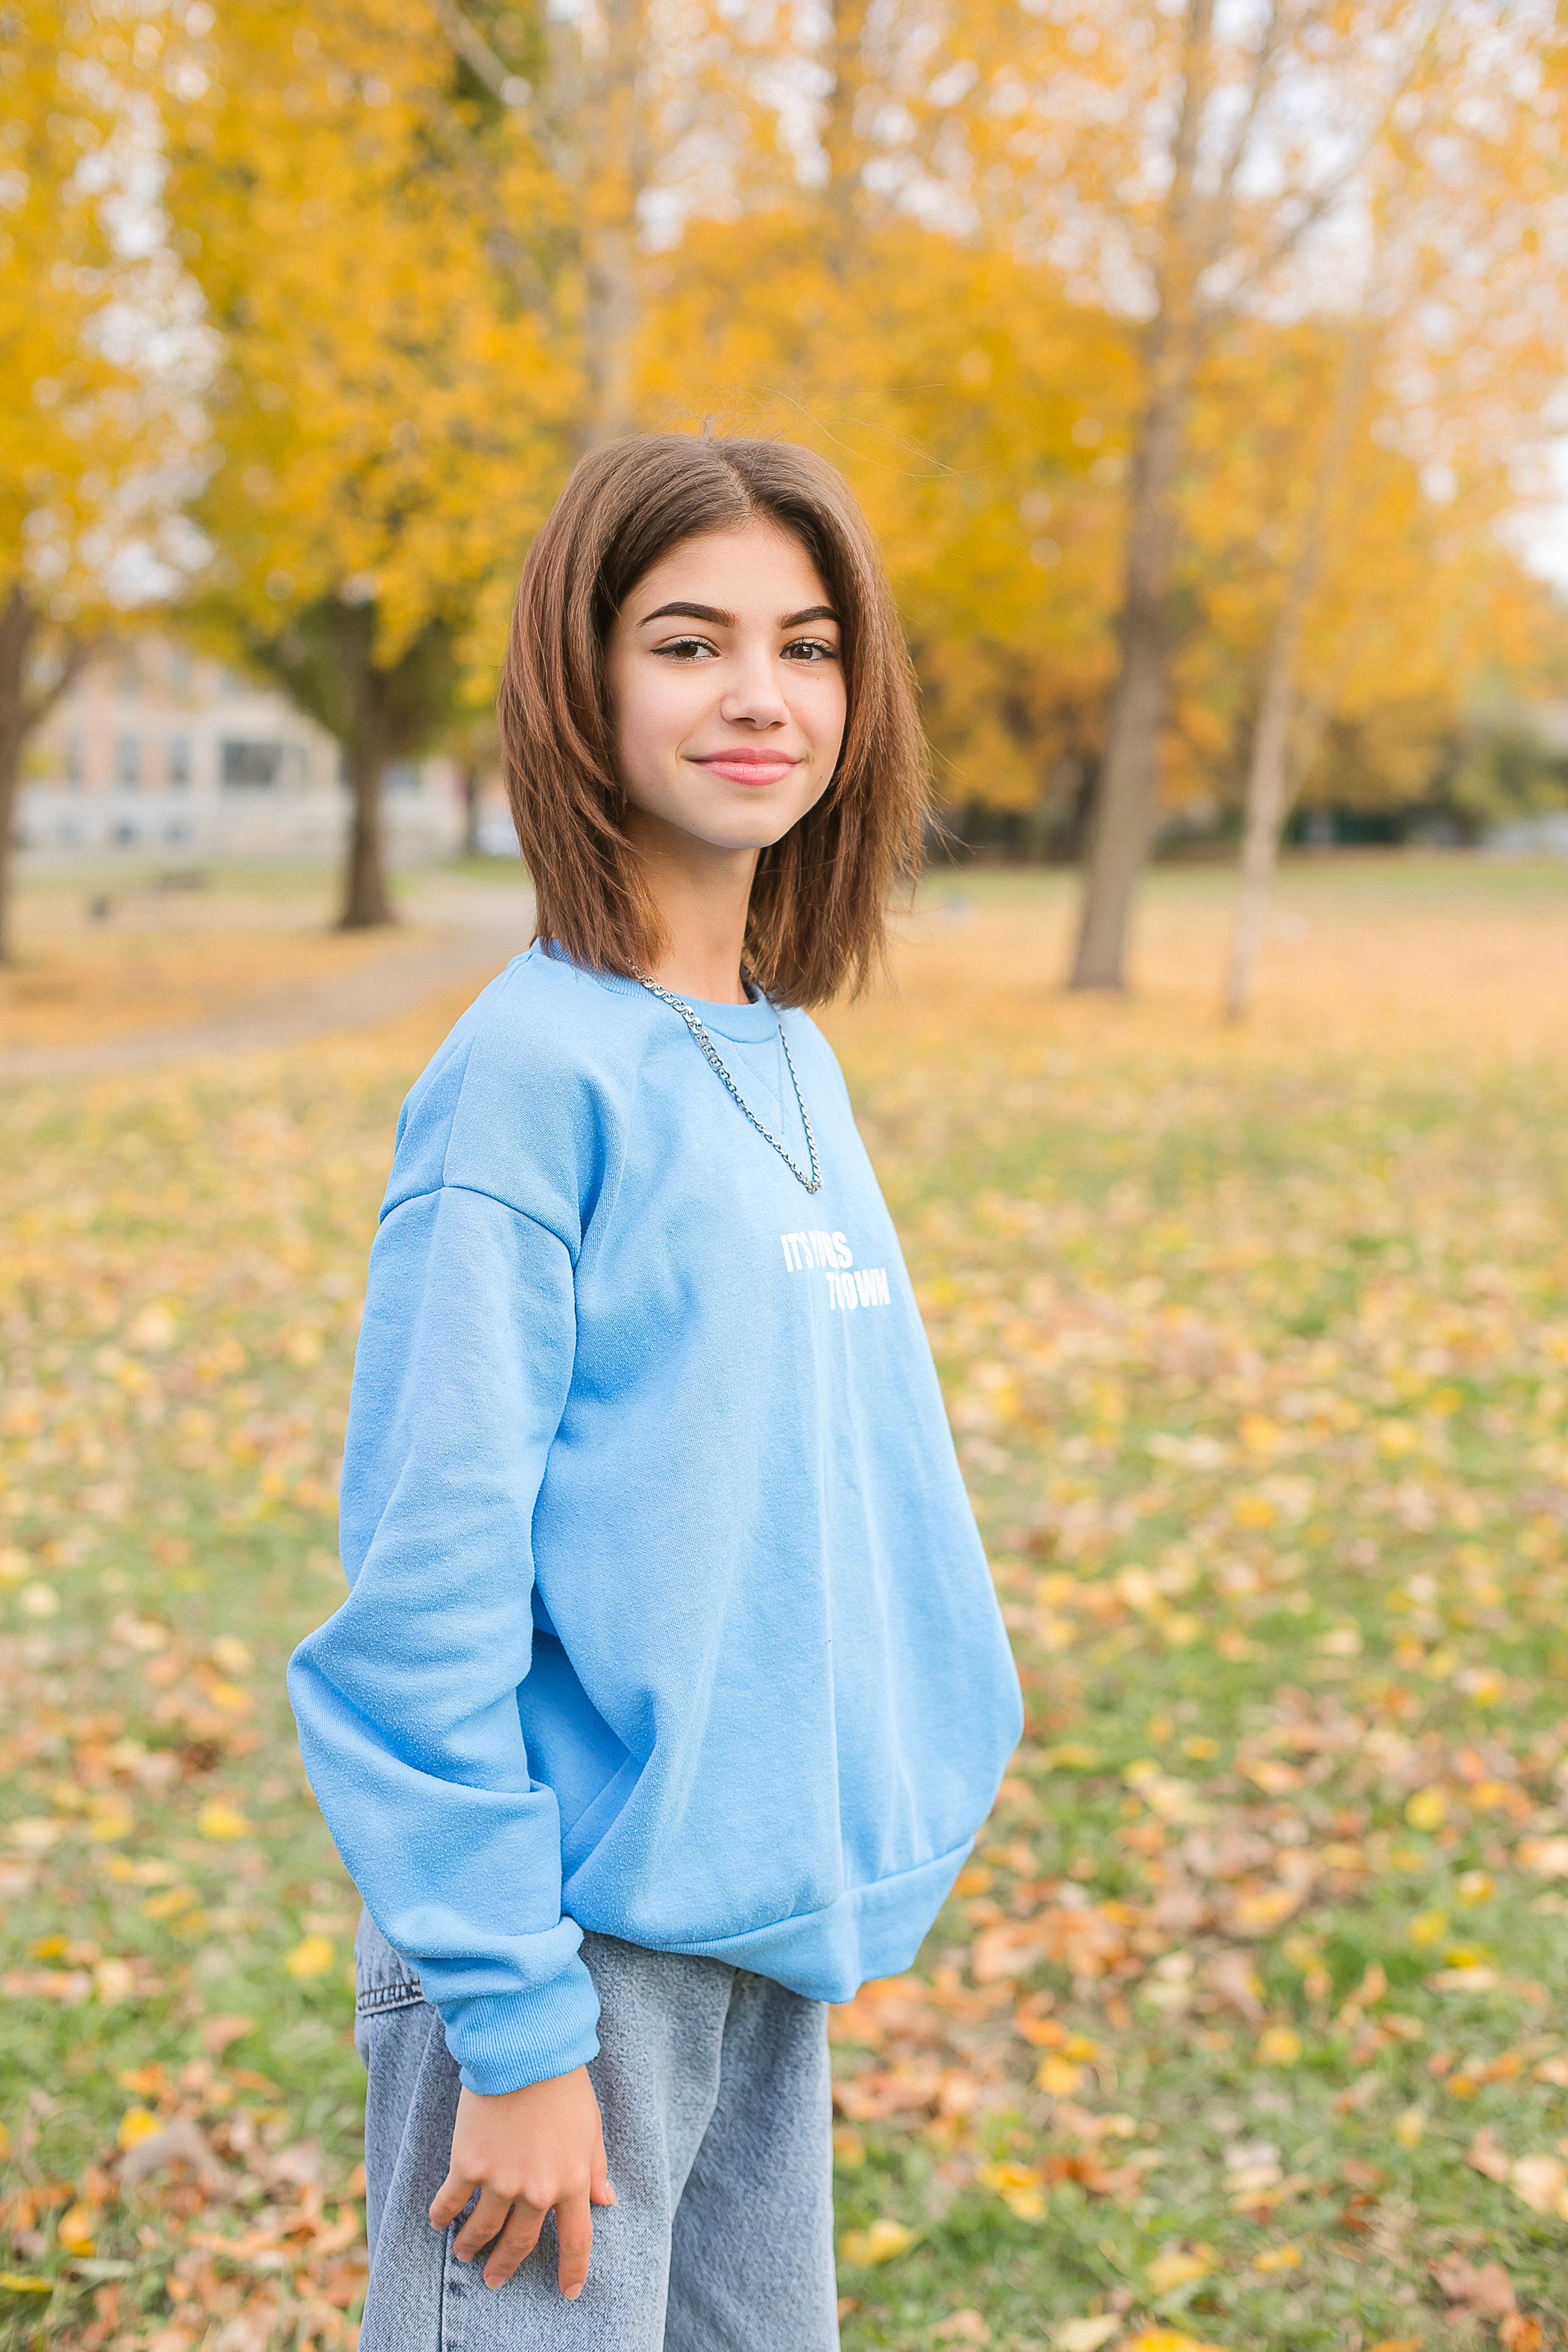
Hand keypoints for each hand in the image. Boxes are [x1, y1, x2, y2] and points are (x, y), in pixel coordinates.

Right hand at [428, 2067, 614, 2295]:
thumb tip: (606, 2200)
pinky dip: (442, 2215)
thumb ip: (595, 2168)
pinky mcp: (468, 2165)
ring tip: (464, 2252)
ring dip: (471, 2244)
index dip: (573, 2270)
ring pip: (483, 2229)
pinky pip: (452, 2201)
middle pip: (521, 2243)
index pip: (576, 2240)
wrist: (524, 2050)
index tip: (569, 2291)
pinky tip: (437, 2221)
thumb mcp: (591, 2127)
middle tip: (495, 2278)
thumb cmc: (563, 2084)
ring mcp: (501, 2181)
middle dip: (506, 2264)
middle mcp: (537, 2191)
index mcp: (572, 2182)